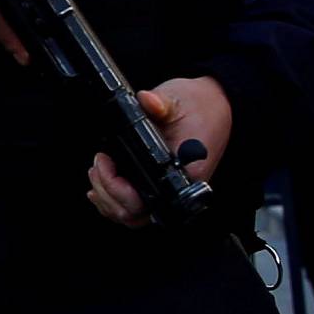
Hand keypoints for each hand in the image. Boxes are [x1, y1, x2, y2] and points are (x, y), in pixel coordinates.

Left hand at [87, 78, 231, 228]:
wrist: (216, 105)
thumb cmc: (202, 105)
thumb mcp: (179, 98)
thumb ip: (161, 102)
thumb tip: (147, 101)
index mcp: (184, 173)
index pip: (146, 199)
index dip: (117, 187)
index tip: (107, 161)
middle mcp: (176, 189)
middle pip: (133, 214)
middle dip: (107, 193)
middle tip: (98, 165)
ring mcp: (167, 191)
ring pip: (131, 215)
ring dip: (107, 199)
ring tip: (97, 173)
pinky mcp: (158, 185)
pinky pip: (134, 207)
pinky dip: (113, 200)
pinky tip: (101, 186)